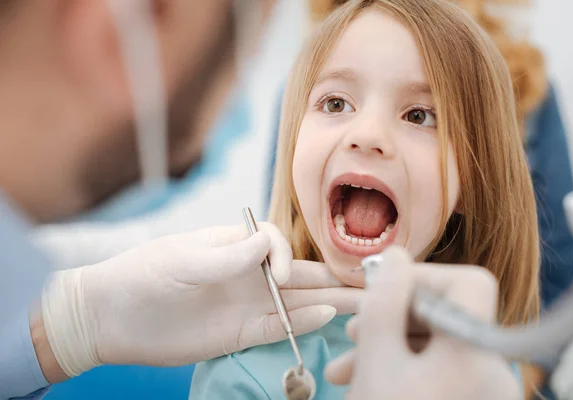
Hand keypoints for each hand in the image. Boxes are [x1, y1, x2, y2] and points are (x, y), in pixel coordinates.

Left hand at [40, 223, 360, 376]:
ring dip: (329, 300)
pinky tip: (327, 317)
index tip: (275, 274)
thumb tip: (267, 244)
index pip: (275, 244)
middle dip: (330, 274)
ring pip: (297, 300)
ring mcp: (247, 303)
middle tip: (368, 279)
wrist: (112, 317)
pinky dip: (303, 322)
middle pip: (298, 272)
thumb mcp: (183, 258)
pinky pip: (280, 326)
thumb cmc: (144, 274)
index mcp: (234, 244)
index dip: (283, 257)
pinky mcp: (241, 332)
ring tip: (363, 302)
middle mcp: (247, 272)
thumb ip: (227, 255)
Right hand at [324, 246, 519, 399]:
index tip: (383, 286)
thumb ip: (383, 302)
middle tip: (355, 328)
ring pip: (436, 345)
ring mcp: (483, 392)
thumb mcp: (375, 360)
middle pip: (449, 314)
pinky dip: (404, 367)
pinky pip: (439, 371)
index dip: (425, 275)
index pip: (471, 283)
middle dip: (394, 314)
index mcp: (474, 354)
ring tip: (347, 361)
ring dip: (390, 343)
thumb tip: (394, 256)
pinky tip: (366, 379)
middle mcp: (491, 371)